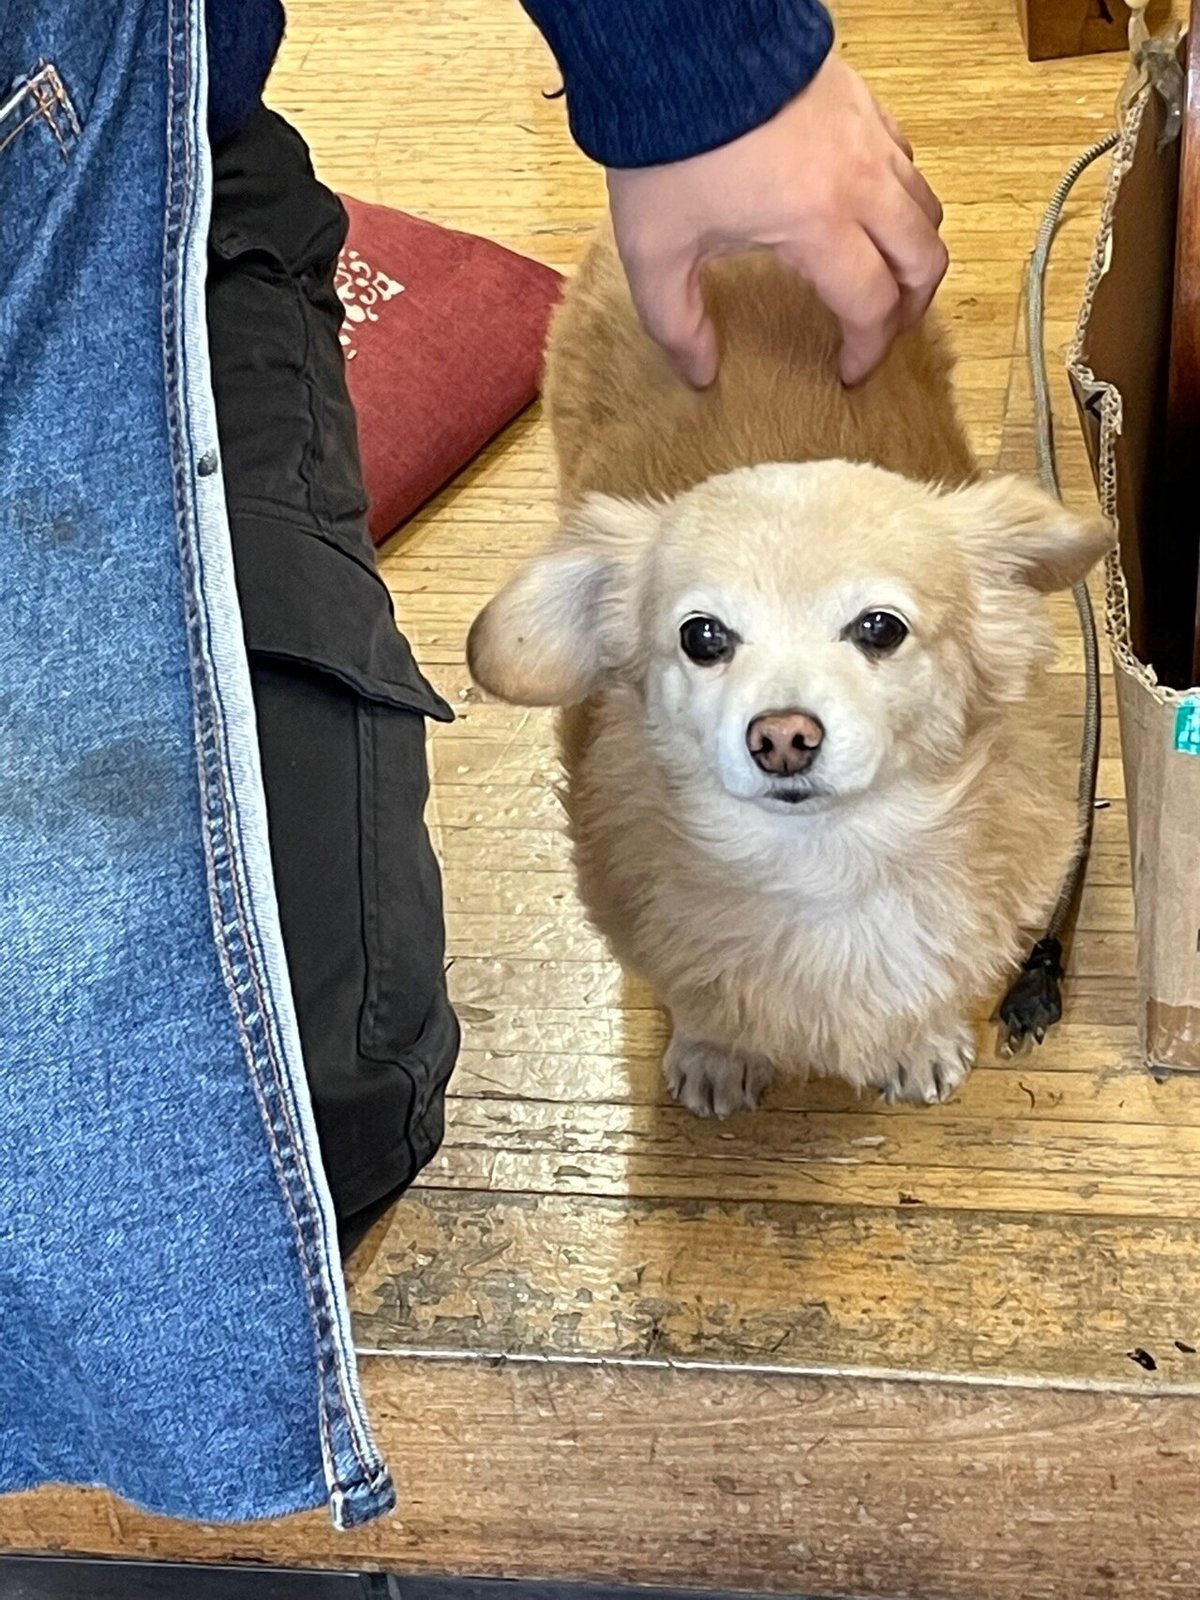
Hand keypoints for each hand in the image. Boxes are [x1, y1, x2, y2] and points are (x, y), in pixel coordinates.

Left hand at [605, 56, 946, 387]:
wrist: (679, 43)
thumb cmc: (668, 146)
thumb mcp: (655, 252)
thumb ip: (678, 323)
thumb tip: (700, 373)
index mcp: (820, 226)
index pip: (872, 308)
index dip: (868, 352)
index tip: (850, 374)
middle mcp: (860, 182)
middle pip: (924, 260)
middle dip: (910, 309)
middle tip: (881, 331)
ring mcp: (867, 136)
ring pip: (925, 207)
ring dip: (914, 252)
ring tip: (884, 276)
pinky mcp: (860, 101)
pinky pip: (906, 158)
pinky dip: (902, 195)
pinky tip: (867, 209)